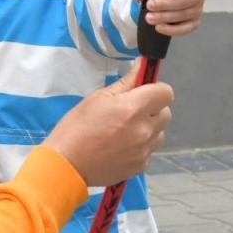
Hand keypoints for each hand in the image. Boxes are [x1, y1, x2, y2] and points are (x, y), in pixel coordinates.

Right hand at [44, 70, 172, 186]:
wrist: (67, 166)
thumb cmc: (77, 129)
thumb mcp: (97, 98)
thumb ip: (125, 83)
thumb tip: (141, 67)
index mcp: (134, 109)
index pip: (166, 92)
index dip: (156, 89)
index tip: (144, 91)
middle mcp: (144, 130)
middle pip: (166, 113)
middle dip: (152, 109)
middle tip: (131, 111)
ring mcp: (144, 150)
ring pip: (159, 133)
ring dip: (148, 129)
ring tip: (124, 131)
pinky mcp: (140, 166)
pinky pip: (149, 150)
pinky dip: (140, 146)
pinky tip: (120, 147)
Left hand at [135, 0, 205, 36]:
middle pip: (183, 1)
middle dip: (165, 5)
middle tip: (150, 5)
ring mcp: (198, 11)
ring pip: (182, 16)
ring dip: (165, 18)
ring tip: (149, 18)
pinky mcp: (194, 24)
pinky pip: (184, 29)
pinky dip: (171, 30)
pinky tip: (158, 27)